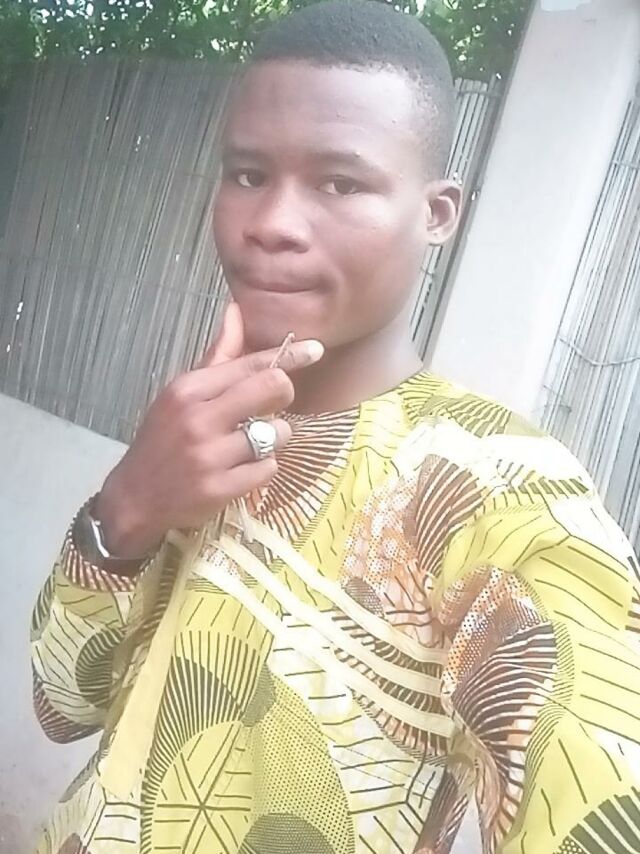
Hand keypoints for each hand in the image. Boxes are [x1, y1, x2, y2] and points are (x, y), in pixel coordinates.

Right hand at [93, 303, 323, 556]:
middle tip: (274, 405)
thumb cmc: (163, 440)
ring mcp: (209, 455)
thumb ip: (217, 356)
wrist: (135, 498)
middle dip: (284, 394)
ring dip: (273, 438)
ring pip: (277, 432)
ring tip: (251, 444)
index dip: (289, 356)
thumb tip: (236, 311)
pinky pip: (269, 468)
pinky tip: (243, 470)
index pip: (251, 364)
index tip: (315, 350)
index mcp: (189, 389)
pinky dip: (263, 469)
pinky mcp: (220, 489)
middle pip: (272, 387)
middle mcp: (199, 418)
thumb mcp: (182, 394)